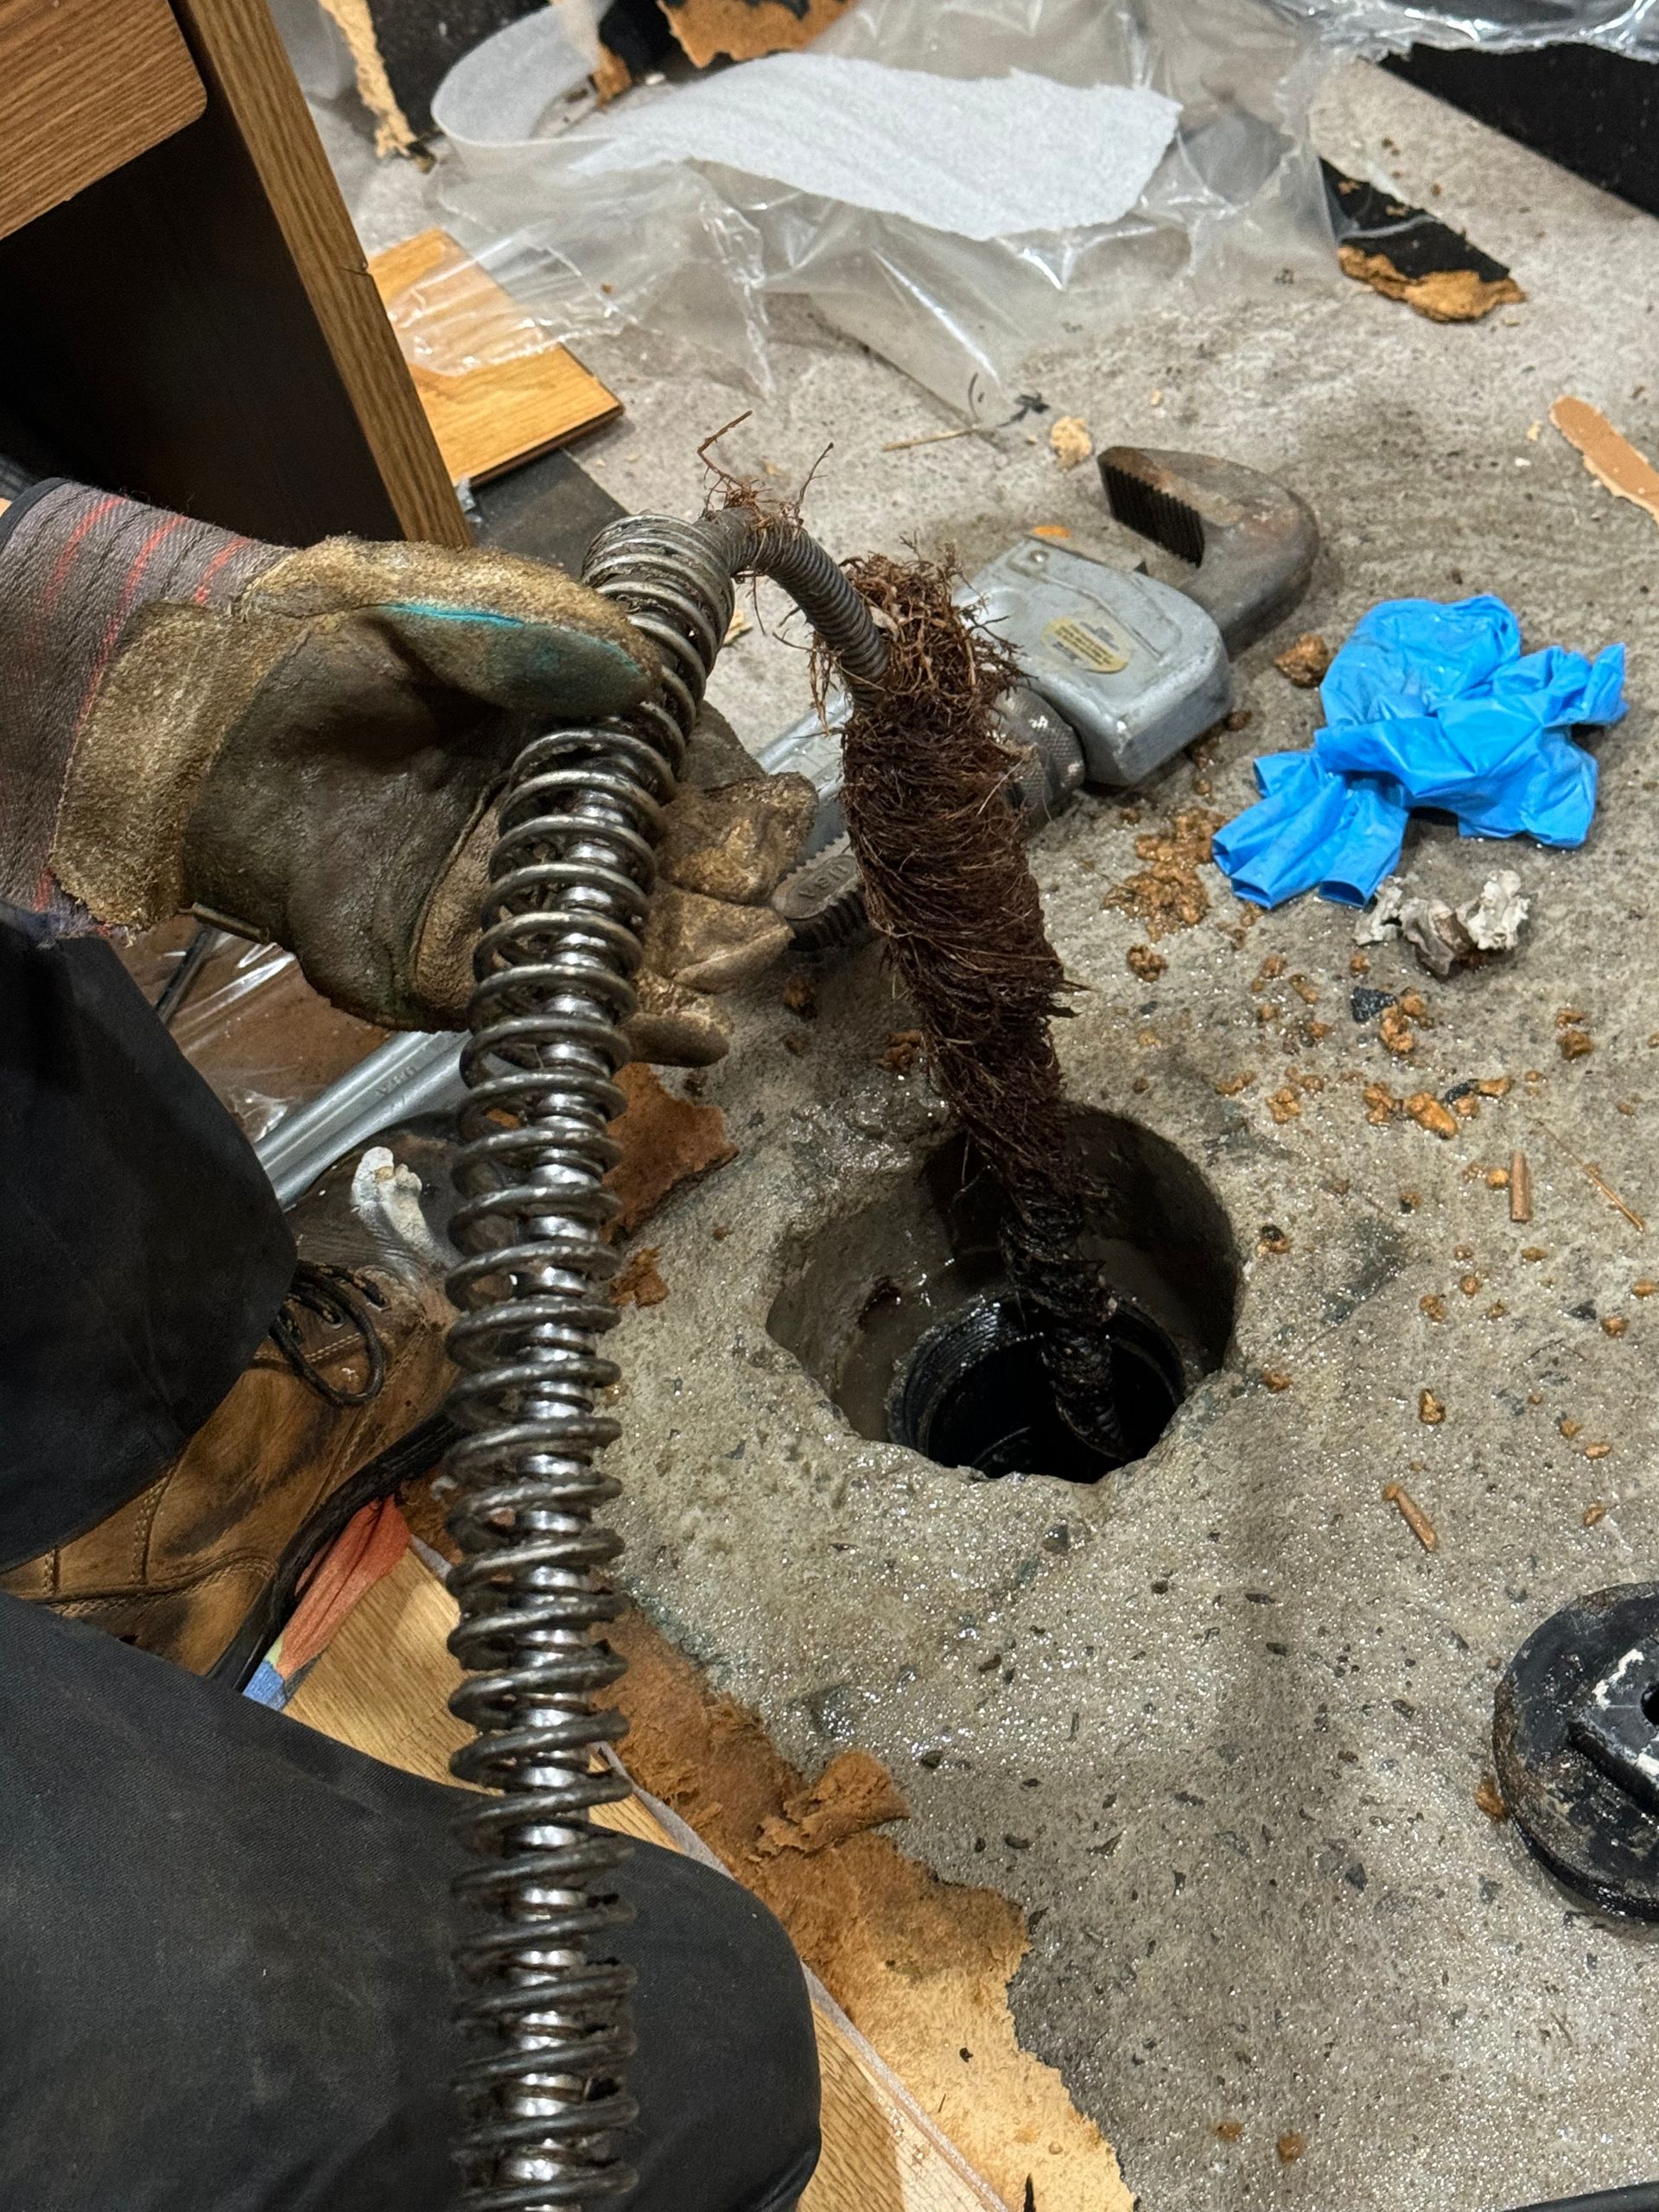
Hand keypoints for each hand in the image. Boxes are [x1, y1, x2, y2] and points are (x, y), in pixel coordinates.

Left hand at [3, 486, 810, 1057]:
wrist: (197, 731)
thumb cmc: (316, 645)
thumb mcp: (430, 602)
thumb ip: (534, 630)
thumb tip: (642, 667)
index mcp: (567, 737)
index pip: (684, 775)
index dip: (741, 798)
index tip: (784, 809)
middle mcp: (552, 824)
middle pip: (679, 871)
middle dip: (741, 892)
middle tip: (781, 900)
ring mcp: (510, 902)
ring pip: (640, 946)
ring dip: (709, 961)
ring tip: (756, 955)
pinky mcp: (459, 972)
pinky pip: (557, 1003)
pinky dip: (636, 1025)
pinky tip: (699, 1031)